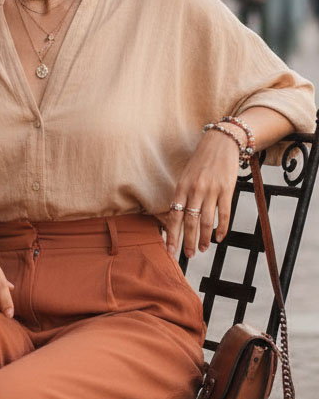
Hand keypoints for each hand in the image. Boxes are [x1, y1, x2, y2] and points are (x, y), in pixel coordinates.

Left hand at [164, 130, 239, 259]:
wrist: (221, 142)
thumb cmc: (202, 161)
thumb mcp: (186, 176)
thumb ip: (182, 196)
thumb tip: (178, 218)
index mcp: (181, 187)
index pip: (174, 216)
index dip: (172, 236)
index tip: (170, 251)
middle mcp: (195, 190)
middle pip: (189, 222)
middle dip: (188, 242)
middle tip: (188, 255)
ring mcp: (211, 190)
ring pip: (206, 221)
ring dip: (204, 238)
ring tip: (202, 249)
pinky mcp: (227, 189)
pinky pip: (224, 213)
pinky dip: (221, 228)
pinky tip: (219, 238)